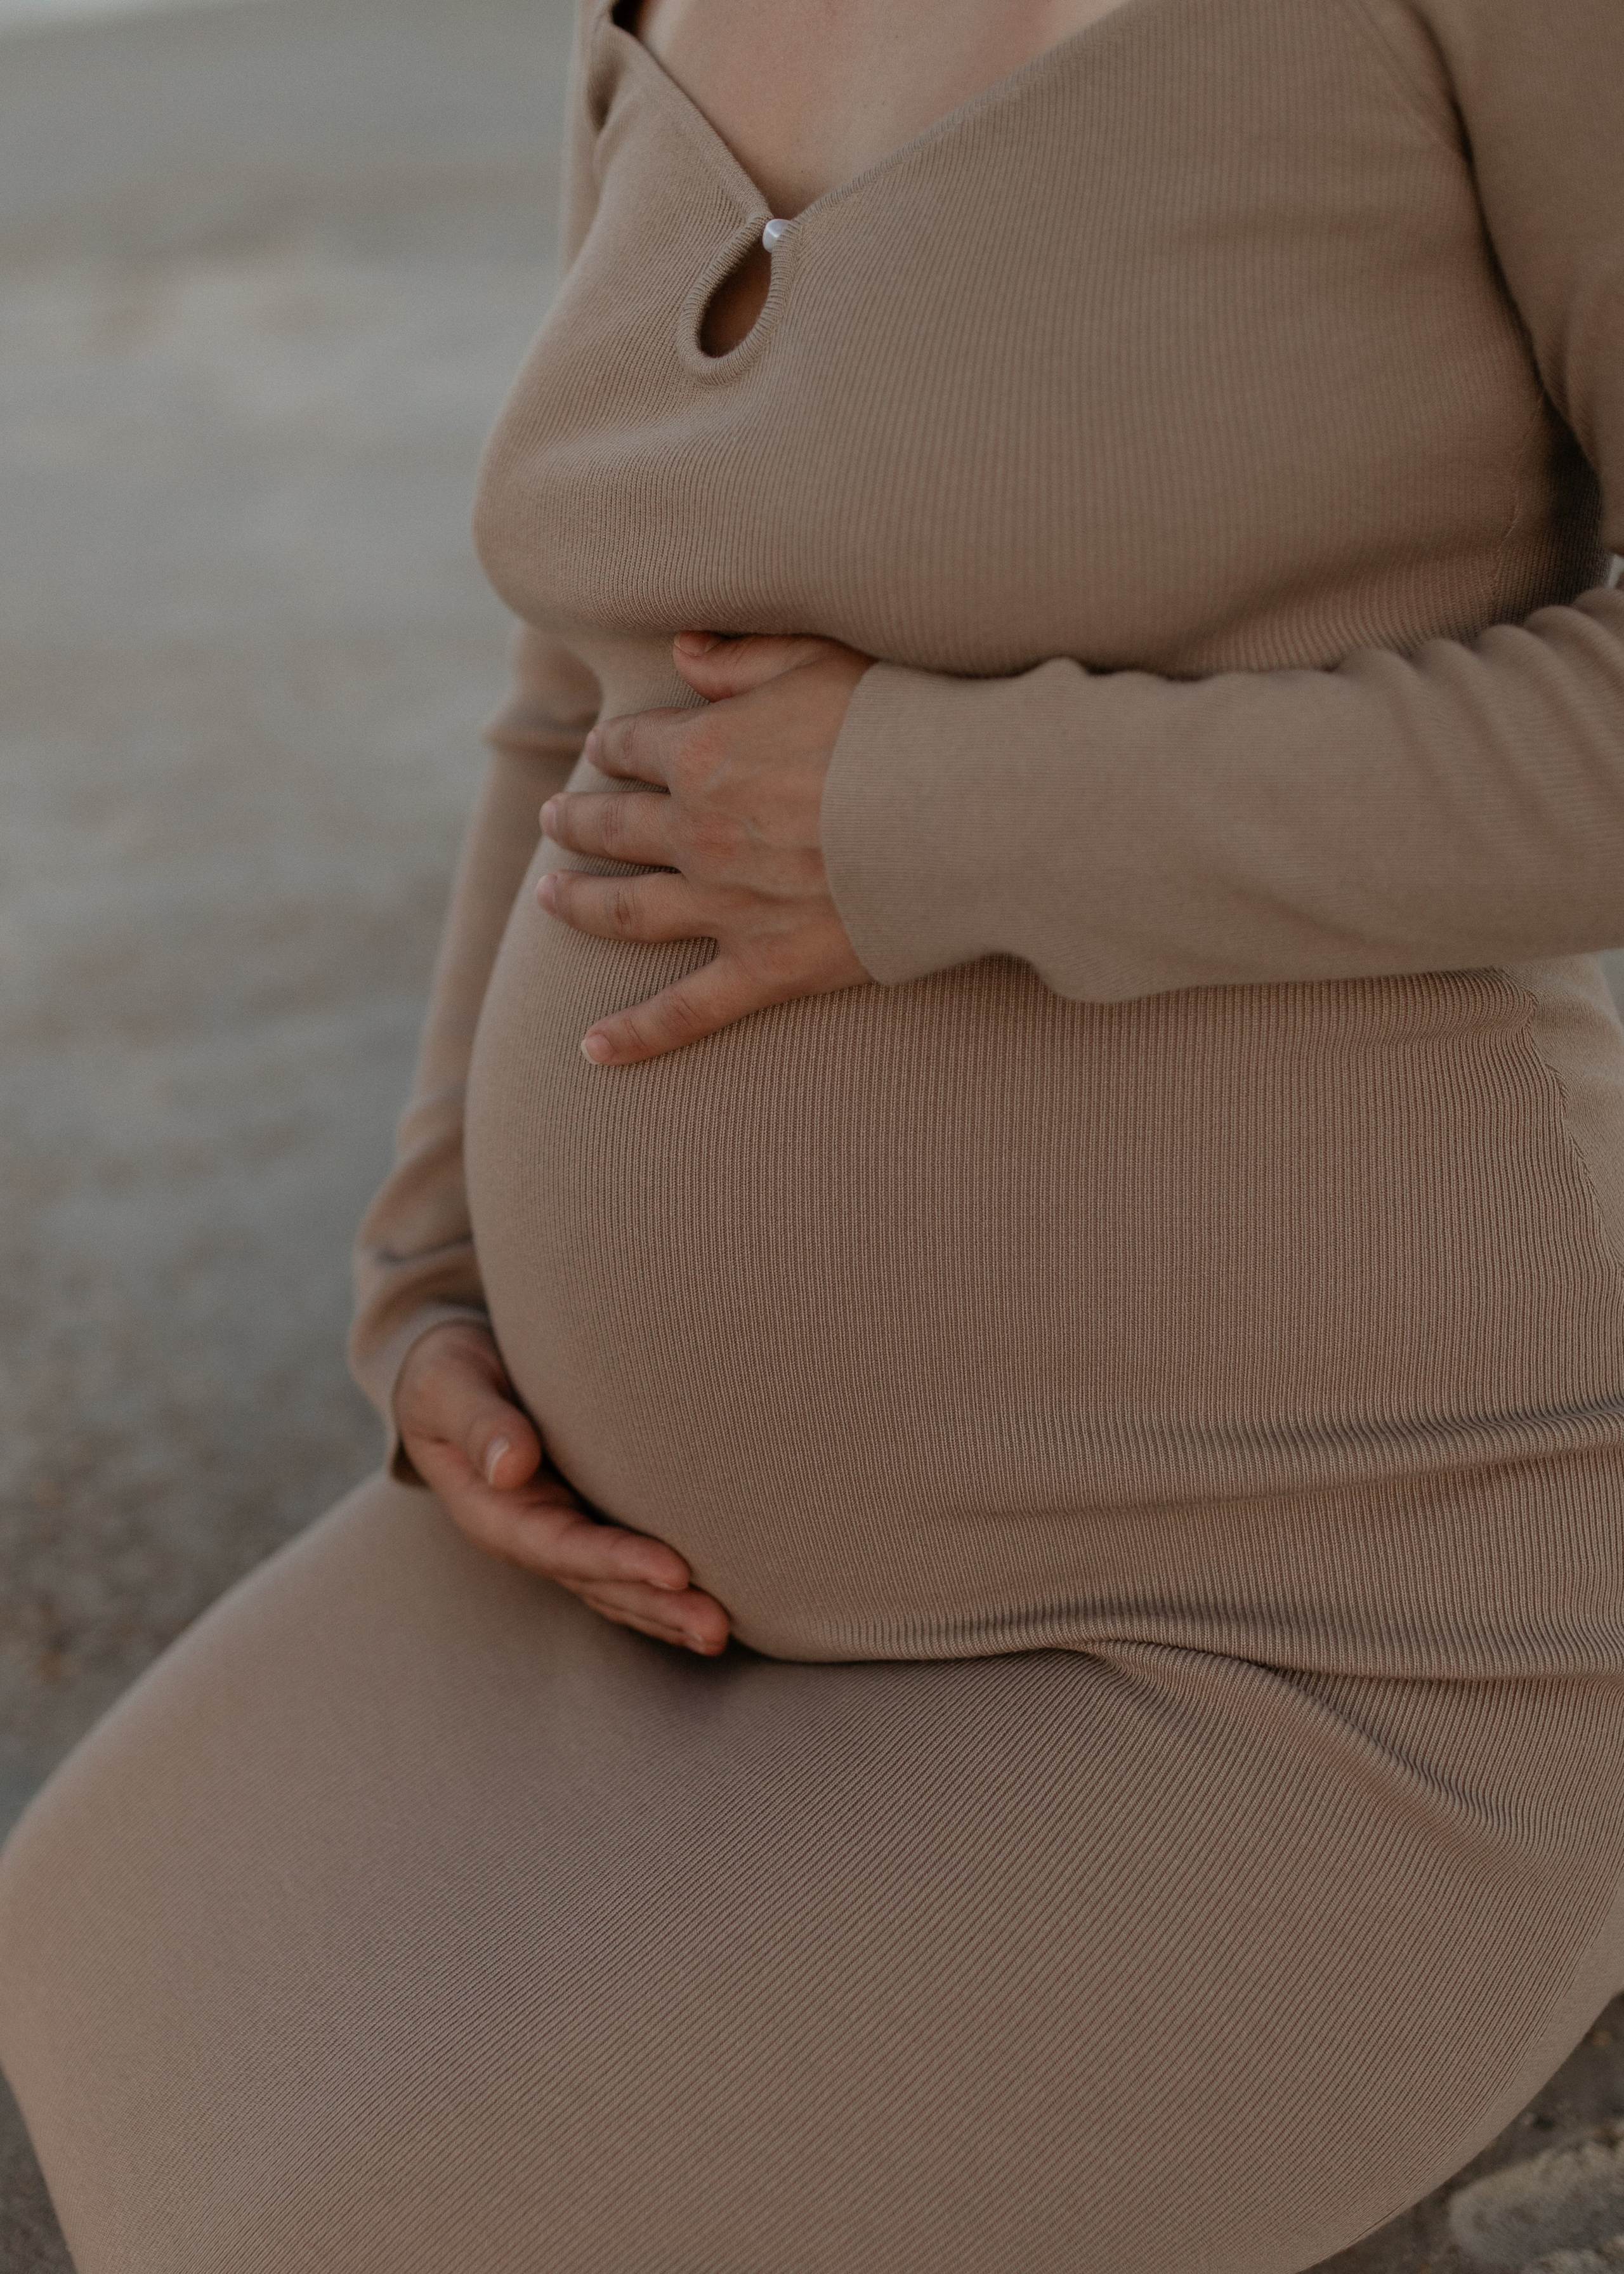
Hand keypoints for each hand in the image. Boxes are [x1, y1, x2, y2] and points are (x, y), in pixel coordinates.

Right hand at [395, 1320, 729, 1653]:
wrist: (450, 1373)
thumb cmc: (448, 1372)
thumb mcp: (447, 1385)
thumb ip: (477, 1422)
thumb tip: (511, 1468)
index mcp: (493, 1512)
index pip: (561, 1546)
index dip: (617, 1561)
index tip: (675, 1571)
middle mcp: (529, 1534)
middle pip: (598, 1582)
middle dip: (657, 1607)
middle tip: (717, 1628)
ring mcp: (560, 1532)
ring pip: (617, 1586)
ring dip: (669, 1613)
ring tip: (721, 1633)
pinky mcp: (586, 1518)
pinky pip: (625, 1567)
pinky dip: (664, 1592)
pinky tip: (710, 1605)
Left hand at [537, 630, 874, 1062]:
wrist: (962, 816)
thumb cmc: (902, 726)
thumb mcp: (819, 658)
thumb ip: (742, 655)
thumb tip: (681, 652)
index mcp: (703, 752)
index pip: (634, 747)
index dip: (615, 746)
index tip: (606, 749)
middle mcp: (698, 833)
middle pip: (615, 826)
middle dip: (578, 820)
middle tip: (555, 817)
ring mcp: (726, 907)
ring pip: (625, 911)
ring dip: (577, 903)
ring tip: (549, 896)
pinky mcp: (765, 968)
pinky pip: (684, 1011)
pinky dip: (634, 1034)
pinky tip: (592, 1048)